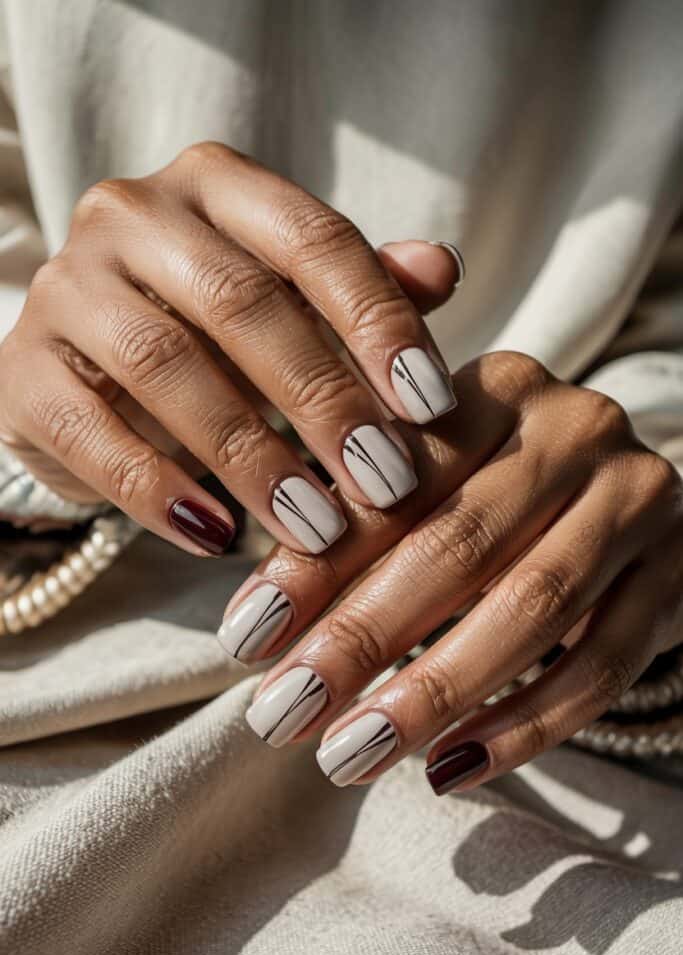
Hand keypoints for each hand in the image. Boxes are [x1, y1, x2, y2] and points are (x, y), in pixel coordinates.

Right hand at [0, 142, 460, 555]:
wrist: (93, 374)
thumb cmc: (217, 337)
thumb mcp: (296, 307)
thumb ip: (365, 289)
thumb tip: (441, 269)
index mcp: (216, 185)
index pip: (312, 238)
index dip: (378, 322)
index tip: (431, 407)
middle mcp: (131, 216)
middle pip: (241, 302)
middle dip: (324, 400)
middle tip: (386, 483)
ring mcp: (66, 288)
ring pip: (166, 367)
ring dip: (251, 457)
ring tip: (316, 527)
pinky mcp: (21, 370)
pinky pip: (90, 433)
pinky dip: (158, 491)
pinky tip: (218, 538)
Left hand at [227, 352, 682, 790]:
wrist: (620, 505)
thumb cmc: (491, 492)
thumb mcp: (422, 483)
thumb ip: (348, 525)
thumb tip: (256, 626)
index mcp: (496, 386)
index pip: (394, 481)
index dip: (314, 565)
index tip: (245, 642)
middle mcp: (575, 428)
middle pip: (461, 544)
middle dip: (361, 639)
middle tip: (284, 713)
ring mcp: (638, 501)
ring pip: (534, 609)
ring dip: (433, 692)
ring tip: (349, 755)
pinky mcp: (676, 577)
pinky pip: (604, 667)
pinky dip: (525, 726)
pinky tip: (448, 768)